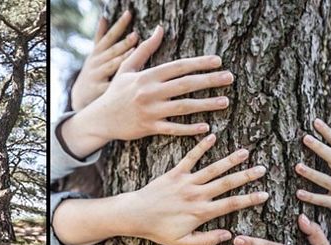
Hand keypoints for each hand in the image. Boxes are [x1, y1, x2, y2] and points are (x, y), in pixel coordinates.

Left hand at [52, 135, 268, 244]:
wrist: (135, 215)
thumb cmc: (158, 231)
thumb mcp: (183, 242)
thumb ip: (206, 240)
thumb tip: (228, 235)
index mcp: (201, 213)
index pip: (231, 204)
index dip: (249, 199)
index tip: (265, 194)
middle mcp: (196, 195)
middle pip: (226, 183)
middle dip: (246, 176)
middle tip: (262, 169)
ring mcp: (186, 182)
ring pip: (213, 169)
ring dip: (230, 160)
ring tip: (246, 151)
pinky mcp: (174, 173)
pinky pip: (190, 158)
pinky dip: (201, 147)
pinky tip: (213, 136)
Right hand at [61, 25, 233, 157]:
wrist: (100, 118)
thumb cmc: (116, 92)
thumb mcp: (127, 68)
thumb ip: (145, 49)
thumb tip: (160, 29)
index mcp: (147, 76)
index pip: (178, 67)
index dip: (199, 63)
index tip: (218, 61)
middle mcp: (150, 92)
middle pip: (185, 85)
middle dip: (209, 81)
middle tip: (229, 78)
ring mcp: (150, 111)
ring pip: (183, 107)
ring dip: (205, 104)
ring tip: (224, 101)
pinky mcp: (148, 128)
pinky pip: (173, 129)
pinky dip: (189, 129)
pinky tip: (205, 128)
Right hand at [70, 11, 138, 110]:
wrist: (80, 95)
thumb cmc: (93, 71)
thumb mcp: (94, 53)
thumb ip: (100, 36)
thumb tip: (104, 17)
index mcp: (98, 52)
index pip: (109, 36)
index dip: (119, 25)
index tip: (129, 14)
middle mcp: (97, 62)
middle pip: (112, 51)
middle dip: (123, 43)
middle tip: (135, 35)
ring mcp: (97, 75)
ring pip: (111, 66)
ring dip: (121, 59)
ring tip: (133, 53)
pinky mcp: (98, 89)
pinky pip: (110, 85)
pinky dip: (118, 82)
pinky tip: (127, 80)